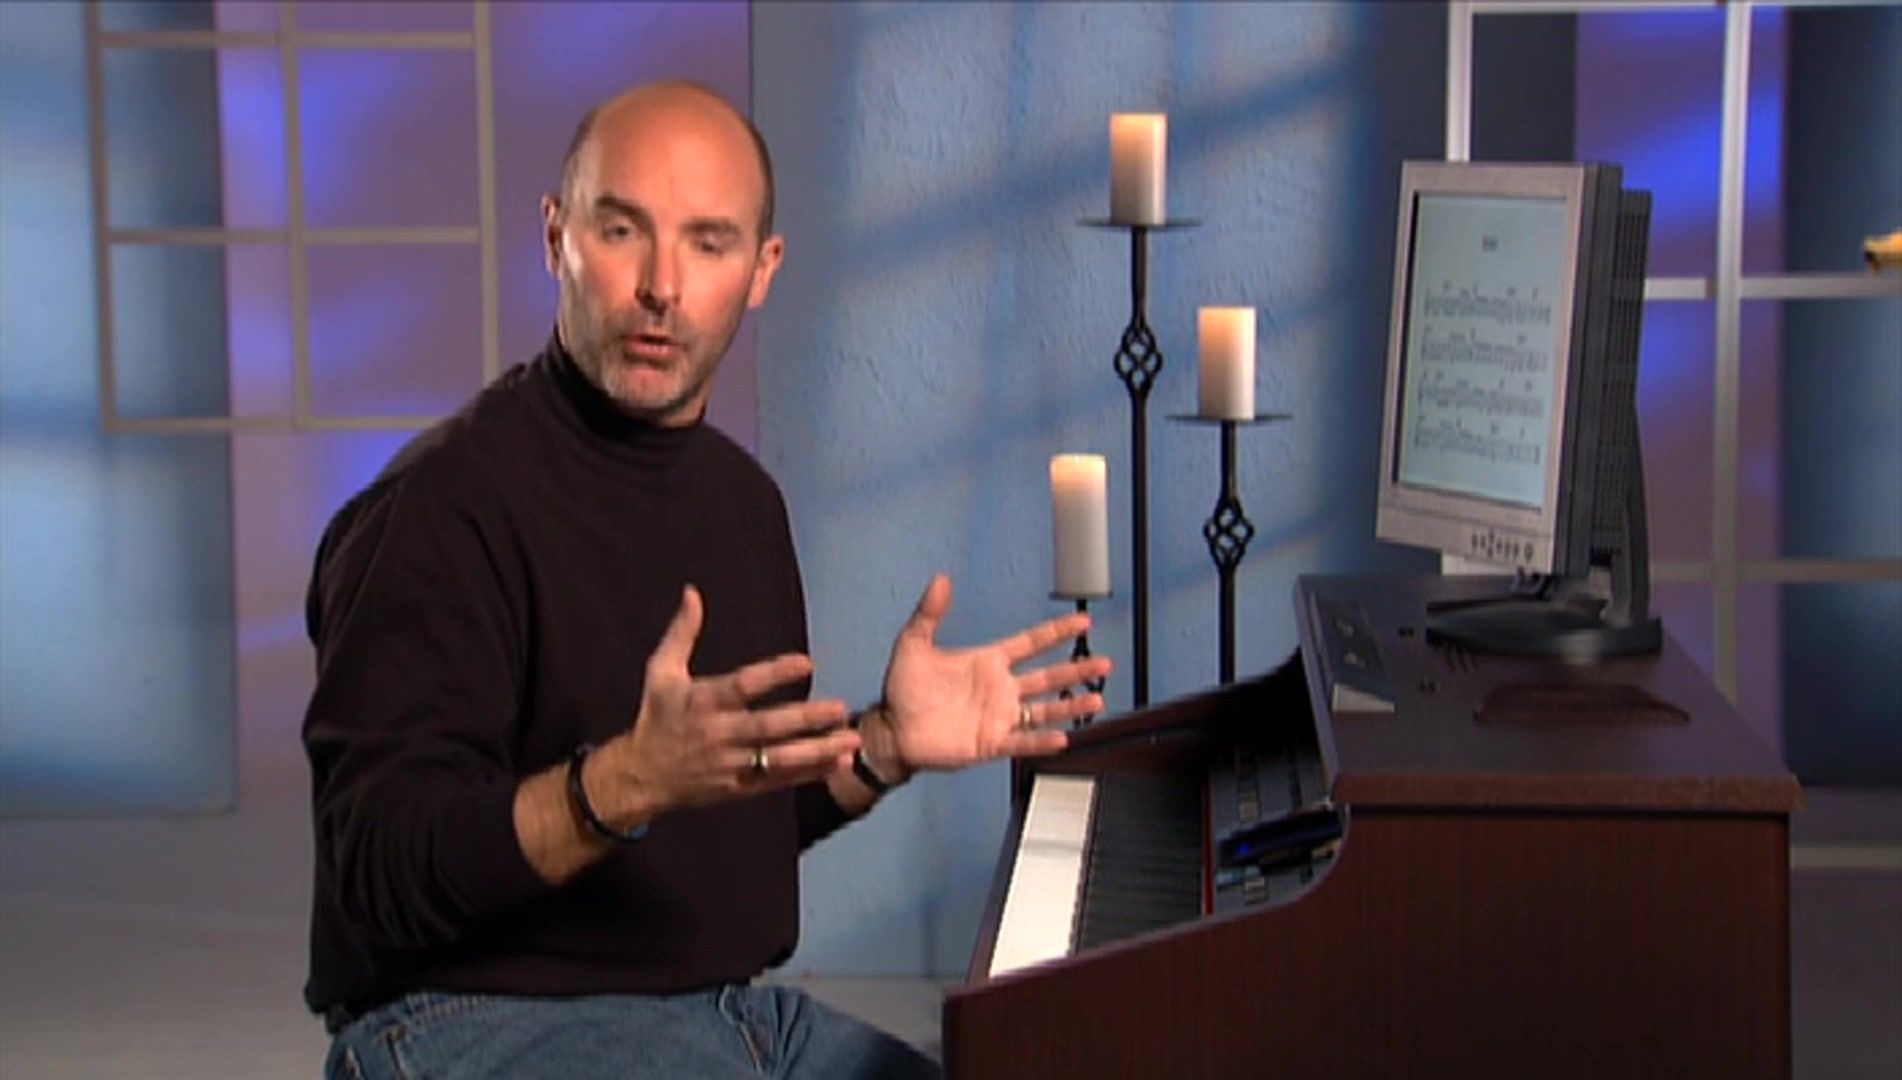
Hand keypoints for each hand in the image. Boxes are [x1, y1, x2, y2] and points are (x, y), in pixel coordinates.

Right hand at [591, 585, 859, 821]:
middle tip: (840, 708)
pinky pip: (778, 781)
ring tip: (851, 739)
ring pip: (778, 758)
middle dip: (805, 719)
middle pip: (767, 727)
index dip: (774, 673)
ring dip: (816, 751)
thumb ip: (682, 633)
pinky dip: (809, 774)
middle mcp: (719, 733)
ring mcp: (730, 764)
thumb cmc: (656, 716)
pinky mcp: (739, 788)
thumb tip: (692, 592)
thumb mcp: (661, 671)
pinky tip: (839, 763)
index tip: (807, 662)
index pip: (742, 686)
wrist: (641, 776)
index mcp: (702, 701)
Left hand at [871, 574, 1110, 773]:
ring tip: (1096, 700)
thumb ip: (929, 613)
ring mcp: (999, 716)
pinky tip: (1063, 737)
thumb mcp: (913, 644)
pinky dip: (1042, 740)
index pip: (1031, 643)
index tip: (1083, 621)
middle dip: (1078, 670)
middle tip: (1105, 663)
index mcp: (988, 661)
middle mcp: (1000, 688)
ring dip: (1070, 706)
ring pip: (1044, 709)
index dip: (1057, 632)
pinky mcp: (991, 743)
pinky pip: (1023, 741)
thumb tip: (940, 579)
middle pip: (1049, 676)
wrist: (893, 730)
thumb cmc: (903, 689)